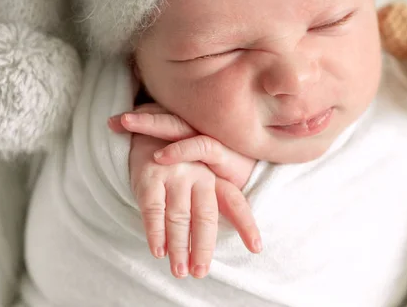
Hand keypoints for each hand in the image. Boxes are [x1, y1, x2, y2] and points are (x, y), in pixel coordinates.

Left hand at [110, 104, 256, 189]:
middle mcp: (201, 128)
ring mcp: (212, 137)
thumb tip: (148, 158)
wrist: (254, 185)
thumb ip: (175, 159)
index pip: (163, 116)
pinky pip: (200, 146)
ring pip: (178, 125)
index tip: (112, 122)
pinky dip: (179, 149)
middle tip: (114, 119)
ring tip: (126, 122)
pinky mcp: (224, 153)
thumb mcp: (195, 167)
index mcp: (192, 129)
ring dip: (151, 122)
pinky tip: (159, 155)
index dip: (140, 116)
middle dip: (139, 116)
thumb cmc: (222, 176)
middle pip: (166, 116)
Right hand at [128, 131, 261, 278]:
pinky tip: (158, 251)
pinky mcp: (150, 176)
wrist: (149, 134)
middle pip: (205, 215)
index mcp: (215, 176)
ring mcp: (174, 174)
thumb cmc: (181, 165)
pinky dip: (155, 233)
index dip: (246, 224)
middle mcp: (198, 174)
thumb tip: (220, 240)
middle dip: (203, 246)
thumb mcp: (203, 178)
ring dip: (179, 247)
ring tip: (180, 270)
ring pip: (179, 217)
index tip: (256, 248)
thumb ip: (213, 204)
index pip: (234, 202)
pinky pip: (153, 210)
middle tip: (200, 272)